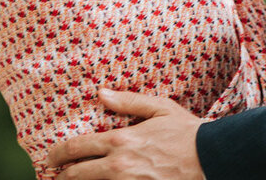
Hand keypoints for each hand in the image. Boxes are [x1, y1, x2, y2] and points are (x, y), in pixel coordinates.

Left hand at [46, 89, 207, 179]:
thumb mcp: (161, 108)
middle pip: (75, 175)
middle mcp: (118, 165)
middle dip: (64, 175)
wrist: (212, 158)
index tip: (52, 157)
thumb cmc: (189, 132)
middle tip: (60, 173)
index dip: (57, 153)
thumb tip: (101, 93)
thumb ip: (129, 101)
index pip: (75, 148)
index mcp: (120, 140)